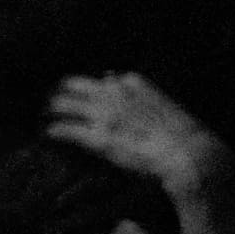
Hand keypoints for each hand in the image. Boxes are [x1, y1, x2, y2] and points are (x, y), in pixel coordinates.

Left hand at [46, 72, 234, 200]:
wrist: (189, 154)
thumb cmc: (183, 134)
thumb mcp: (164, 104)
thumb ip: (142, 93)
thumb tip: (116, 79)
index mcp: (134, 84)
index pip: (101, 79)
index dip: (88, 87)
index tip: (79, 91)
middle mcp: (115, 95)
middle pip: (74, 85)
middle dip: (61, 91)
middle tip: (52, 100)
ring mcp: (104, 116)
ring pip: (64, 104)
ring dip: (52, 109)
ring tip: (45, 114)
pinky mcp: (98, 138)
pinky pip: (68, 130)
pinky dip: (57, 130)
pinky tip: (49, 133)